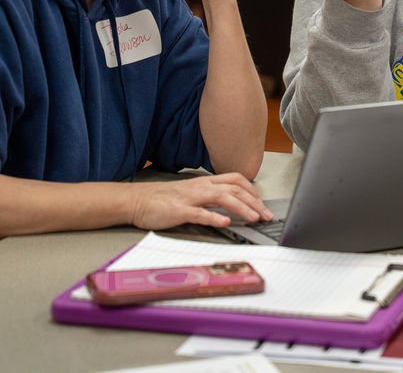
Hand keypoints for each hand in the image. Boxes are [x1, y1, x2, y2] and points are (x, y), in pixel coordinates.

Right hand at [128, 173, 273, 229]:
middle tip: (267, 215)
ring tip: (254, 218)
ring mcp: (190, 198)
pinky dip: (214, 217)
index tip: (262, 204)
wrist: (135, 200)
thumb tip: (230, 206)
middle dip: (254, 201)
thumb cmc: (163, 199)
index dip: (252, 191)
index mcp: (204, 182)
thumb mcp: (191, 194)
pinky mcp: (178, 211)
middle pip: (234, 189)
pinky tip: (225, 223)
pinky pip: (199, 213)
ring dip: (241, 207)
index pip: (236, 180)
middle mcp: (201, 187)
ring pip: (221, 197)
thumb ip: (209, 197)